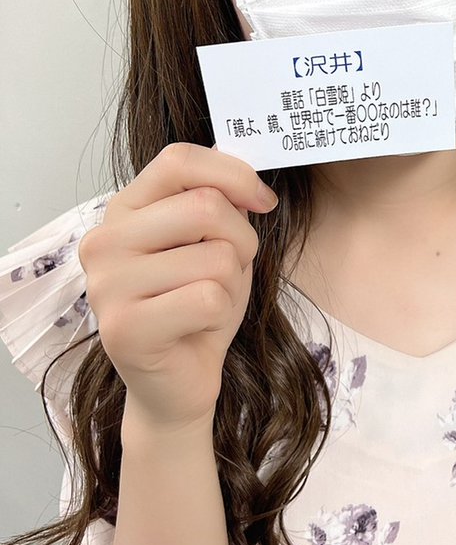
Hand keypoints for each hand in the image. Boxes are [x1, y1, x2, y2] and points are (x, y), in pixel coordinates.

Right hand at [78, 142, 278, 431]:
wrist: (175, 385)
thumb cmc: (196, 306)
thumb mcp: (215, 243)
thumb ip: (221, 203)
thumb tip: (247, 181)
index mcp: (123, 211)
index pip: (179, 160)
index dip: (234, 174)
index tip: (263, 201)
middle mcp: (104, 242)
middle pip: (205, 206)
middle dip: (241, 239)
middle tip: (231, 268)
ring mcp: (107, 285)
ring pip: (214, 257)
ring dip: (231, 284)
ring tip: (206, 304)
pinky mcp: (124, 328)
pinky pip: (209, 299)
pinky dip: (221, 315)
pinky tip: (197, 328)